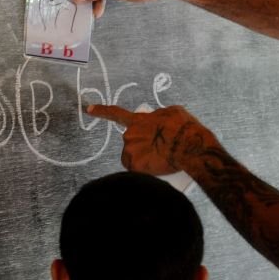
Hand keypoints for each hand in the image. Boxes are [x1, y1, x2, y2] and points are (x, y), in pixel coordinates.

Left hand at [86, 104, 214, 175]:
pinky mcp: (133, 166)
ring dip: (144, 159)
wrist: (190, 147)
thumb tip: (158, 126)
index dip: (102, 111)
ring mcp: (131, 151)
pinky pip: (136, 170)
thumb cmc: (185, 129)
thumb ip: (158, 118)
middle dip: (143, 147)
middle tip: (161, 150)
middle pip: (132, 143)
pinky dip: (144, 170)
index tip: (88, 109)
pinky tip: (156, 167)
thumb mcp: (172, 113)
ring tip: (161, 159)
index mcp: (139, 120)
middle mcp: (130, 134)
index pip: (116, 114)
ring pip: (134, 158)